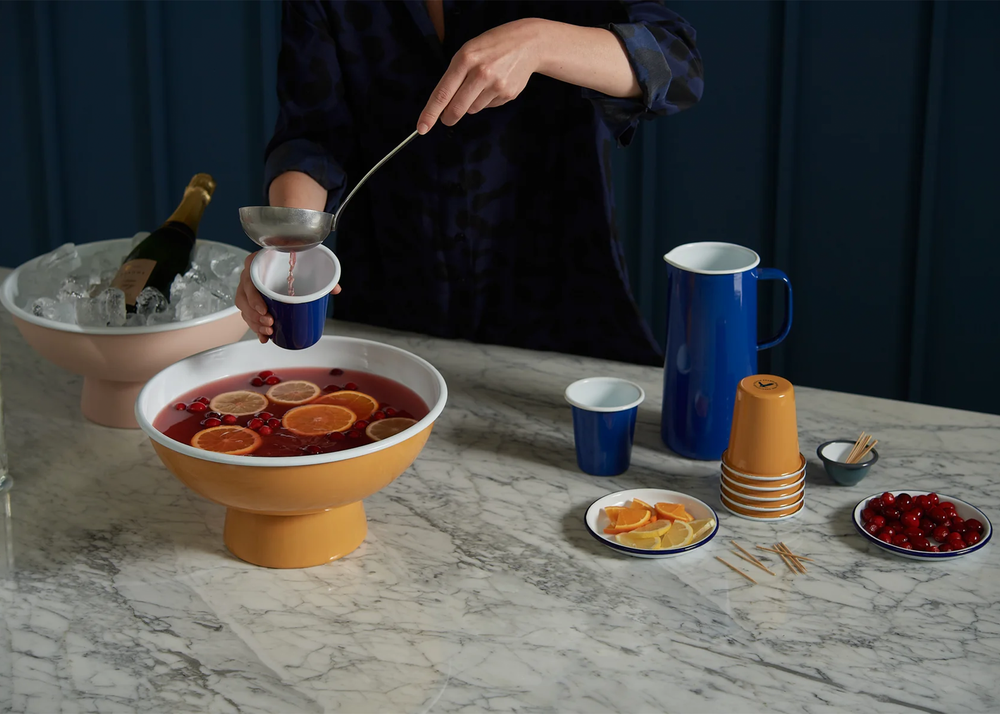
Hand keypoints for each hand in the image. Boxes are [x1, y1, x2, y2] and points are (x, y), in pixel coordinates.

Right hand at [235, 252, 341, 343]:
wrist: (284, 265)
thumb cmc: (290, 264)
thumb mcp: (304, 266)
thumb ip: (319, 276)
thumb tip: (335, 289)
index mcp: (259, 262)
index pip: (248, 277)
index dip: (253, 296)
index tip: (264, 309)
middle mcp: (251, 276)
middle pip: (244, 297)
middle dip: (255, 315)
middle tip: (270, 322)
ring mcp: (248, 289)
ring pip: (244, 309)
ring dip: (255, 323)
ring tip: (269, 330)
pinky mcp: (250, 301)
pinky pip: (248, 316)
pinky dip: (256, 328)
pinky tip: (264, 337)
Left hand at [417, 19, 543, 133]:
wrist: (527, 43)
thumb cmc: (491, 47)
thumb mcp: (468, 51)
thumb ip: (455, 76)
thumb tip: (444, 107)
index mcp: (465, 59)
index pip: (442, 93)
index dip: (430, 113)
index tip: (422, 128)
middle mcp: (481, 73)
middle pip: (457, 108)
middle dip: (449, 117)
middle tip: (447, 118)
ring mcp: (496, 85)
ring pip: (472, 109)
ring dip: (471, 103)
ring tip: (482, 84)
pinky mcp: (508, 94)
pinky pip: (488, 106)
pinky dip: (487, 100)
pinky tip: (495, 85)